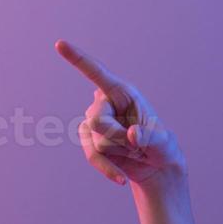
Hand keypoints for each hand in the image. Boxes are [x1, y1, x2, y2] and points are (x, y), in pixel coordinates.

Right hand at [55, 39, 184, 188]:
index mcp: (122, 92)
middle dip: (116, 137)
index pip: (96, 73)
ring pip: (94, 140)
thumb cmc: (162, 147)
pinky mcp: (90, 141)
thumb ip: (149, 136)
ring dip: (117, 152)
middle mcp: (105, 104)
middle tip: (136, 144)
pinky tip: (121, 180)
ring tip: (134, 152)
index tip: (59, 43)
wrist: (156, 168)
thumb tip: (132, 135)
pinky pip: (92, 155)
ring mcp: (94, 122)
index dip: (78, 59)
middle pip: (95, 120)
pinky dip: (107, 168)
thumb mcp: (163, 141)